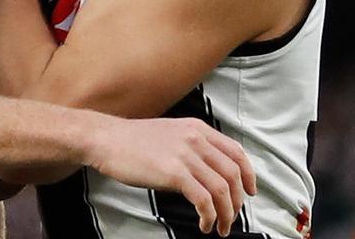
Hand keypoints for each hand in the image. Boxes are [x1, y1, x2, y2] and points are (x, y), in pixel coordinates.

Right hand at [87, 116, 256, 235]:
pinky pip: (203, 200)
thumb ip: (191, 146)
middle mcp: (195, 139)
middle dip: (237, 201)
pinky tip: (203, 224)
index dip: (249, 175)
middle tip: (231, 217)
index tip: (249, 192)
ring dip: (226, 214)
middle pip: (233, 174)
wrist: (105, 139)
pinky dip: (209, 216)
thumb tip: (207, 173)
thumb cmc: (131, 140)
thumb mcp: (170, 133)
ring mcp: (185, 155)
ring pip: (222, 190)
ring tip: (220, 227)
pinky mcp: (174, 173)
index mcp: (197, 128)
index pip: (236, 152)